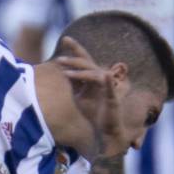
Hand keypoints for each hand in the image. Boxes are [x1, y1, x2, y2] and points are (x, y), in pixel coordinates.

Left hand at [56, 36, 132, 157]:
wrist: (107, 133)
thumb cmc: (94, 116)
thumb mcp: (80, 100)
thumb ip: (75, 88)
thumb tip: (60, 79)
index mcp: (93, 80)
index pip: (84, 61)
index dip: (76, 50)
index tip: (65, 39)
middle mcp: (101, 82)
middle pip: (89, 63)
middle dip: (76, 53)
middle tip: (64, 45)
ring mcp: (107, 90)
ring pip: (94, 74)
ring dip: (80, 72)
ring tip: (64, 71)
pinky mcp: (113, 101)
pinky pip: (110, 89)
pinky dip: (108, 82)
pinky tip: (106, 75)